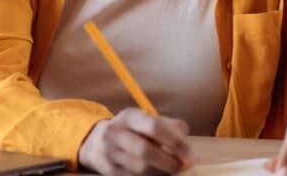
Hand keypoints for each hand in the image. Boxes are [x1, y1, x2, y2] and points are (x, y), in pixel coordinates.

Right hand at [78, 108, 193, 174]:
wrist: (94, 142)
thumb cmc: (129, 130)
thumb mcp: (144, 119)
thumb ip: (167, 124)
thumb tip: (185, 135)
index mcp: (129, 116)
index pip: (154, 127)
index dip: (175, 142)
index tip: (192, 156)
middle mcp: (115, 133)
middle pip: (145, 150)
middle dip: (169, 162)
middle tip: (182, 167)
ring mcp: (109, 154)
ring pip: (140, 169)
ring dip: (161, 173)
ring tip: (171, 171)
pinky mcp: (109, 171)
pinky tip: (158, 175)